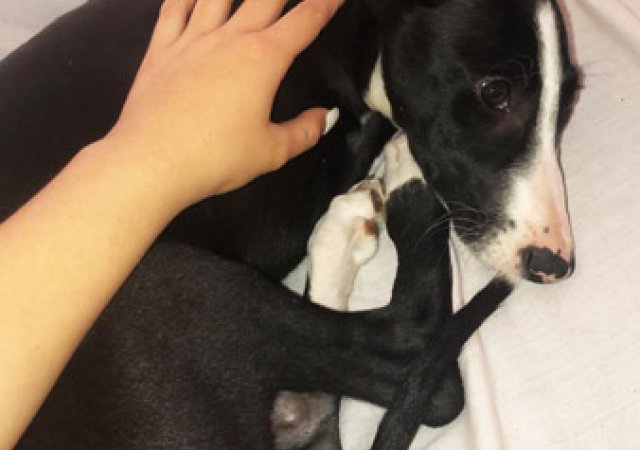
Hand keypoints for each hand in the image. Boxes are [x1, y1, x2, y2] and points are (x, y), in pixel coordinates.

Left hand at [107, 0, 343, 202]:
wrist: (152, 162)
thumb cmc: (215, 158)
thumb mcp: (272, 152)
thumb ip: (305, 132)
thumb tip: (324, 117)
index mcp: (263, 60)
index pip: (305, 21)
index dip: (326, 2)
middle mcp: (229, 39)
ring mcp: (192, 40)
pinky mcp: (161, 51)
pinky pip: (174, 9)